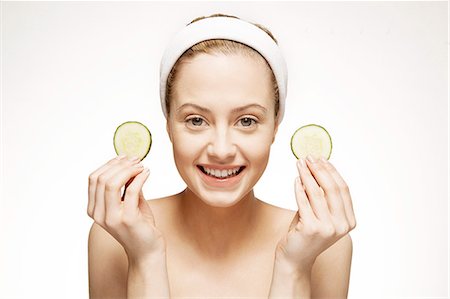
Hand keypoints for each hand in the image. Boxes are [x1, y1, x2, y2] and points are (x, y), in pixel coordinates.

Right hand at [87, 155, 164, 263]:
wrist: (147, 250)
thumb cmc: (139, 226)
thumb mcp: (129, 202)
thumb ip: (126, 185)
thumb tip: (128, 163)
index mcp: (94, 209)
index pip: (93, 179)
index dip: (108, 164)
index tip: (124, 157)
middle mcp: (99, 214)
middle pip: (102, 179)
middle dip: (120, 164)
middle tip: (136, 159)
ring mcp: (112, 218)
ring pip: (112, 183)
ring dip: (129, 169)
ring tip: (141, 166)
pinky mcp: (128, 219)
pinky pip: (132, 190)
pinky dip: (140, 177)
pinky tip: (147, 173)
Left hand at [275, 155, 355, 272]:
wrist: (295, 258)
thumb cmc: (306, 233)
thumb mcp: (319, 213)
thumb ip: (322, 196)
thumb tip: (316, 167)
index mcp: (349, 221)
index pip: (344, 190)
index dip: (333, 172)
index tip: (322, 159)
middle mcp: (342, 225)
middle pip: (332, 189)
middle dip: (319, 169)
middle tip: (309, 157)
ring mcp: (327, 228)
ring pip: (317, 193)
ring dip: (307, 175)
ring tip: (300, 164)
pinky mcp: (310, 228)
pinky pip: (304, 202)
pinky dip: (299, 188)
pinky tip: (296, 179)